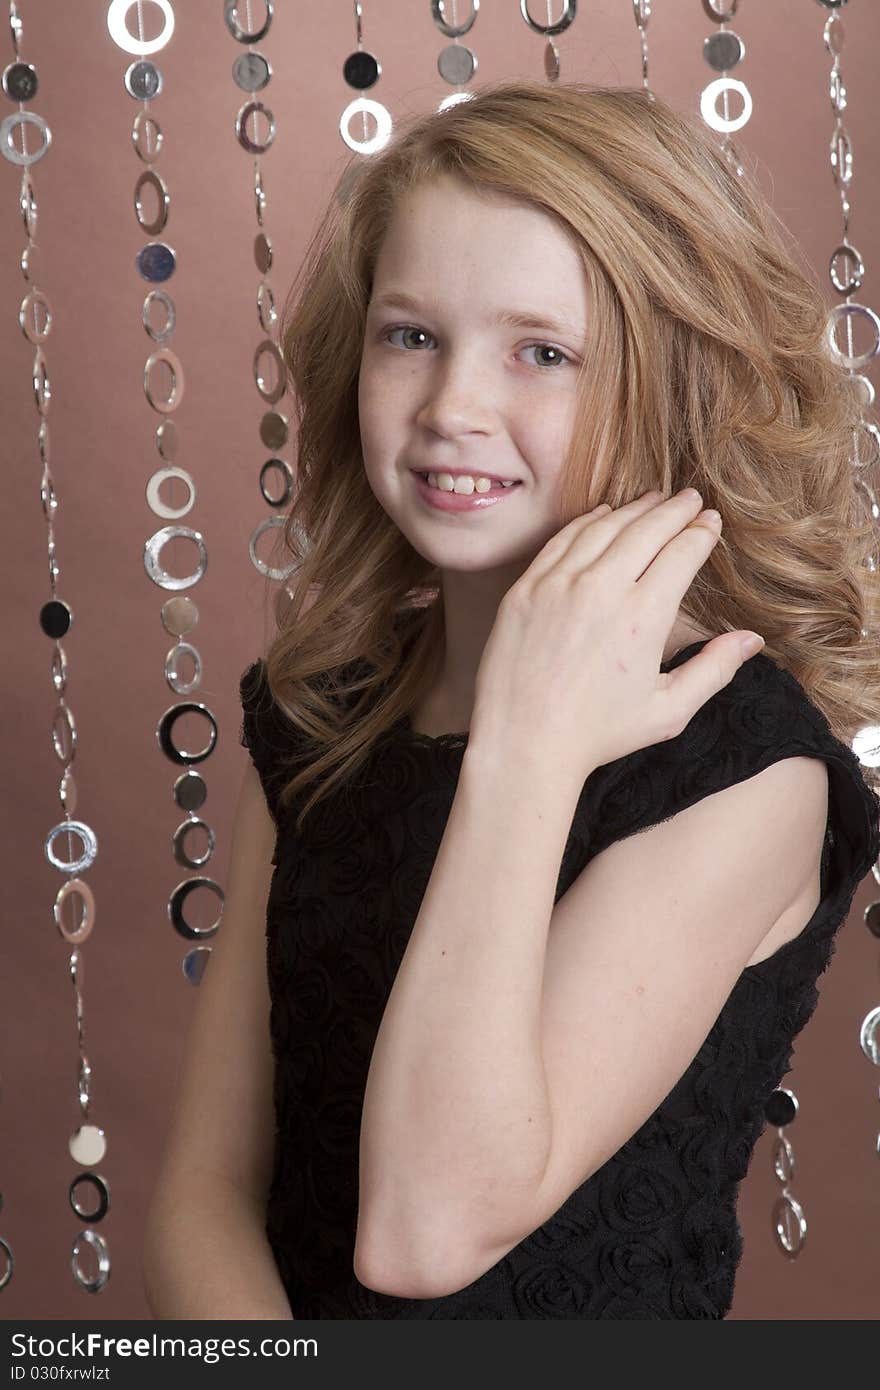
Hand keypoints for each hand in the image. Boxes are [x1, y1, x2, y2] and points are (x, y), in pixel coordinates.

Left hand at [470, 489, 763, 776]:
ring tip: (655, 499)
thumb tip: (751, 639)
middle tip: (692, 498)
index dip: (701, 532)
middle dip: (676, 509)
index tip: (711, 523)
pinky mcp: (526, 587)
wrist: (523, 742)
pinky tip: (604, 515)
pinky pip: (563, 539)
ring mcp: (558, 583)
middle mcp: (601, 589)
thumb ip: (714, 670)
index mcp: (644, 617)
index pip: (682, 552)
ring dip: (635, 509)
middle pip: (647, 528)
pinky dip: (589, 522)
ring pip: (605, 526)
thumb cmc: (598, 734)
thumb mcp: (667, 711)